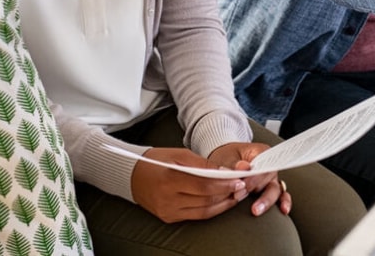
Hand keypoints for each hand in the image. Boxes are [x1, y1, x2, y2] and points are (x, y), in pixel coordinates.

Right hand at [131, 147, 247, 222]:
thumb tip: (223, 171)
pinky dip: (211, 209)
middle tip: (242, 186)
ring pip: (203, 211)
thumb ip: (201, 164)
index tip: (238, 179)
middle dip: (227, 193)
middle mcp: (168, 199)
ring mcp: (169, 212)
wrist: (132, 176)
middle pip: (205, 200)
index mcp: (169, 179)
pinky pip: (196, 216)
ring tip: (236, 194)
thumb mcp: (177, 154)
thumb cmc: (155, 161)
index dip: (223, 184)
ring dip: (223, 203)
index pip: (203, 185)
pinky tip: (221, 202)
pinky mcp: (170, 218)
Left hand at [208, 142, 291, 216]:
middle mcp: (269, 165)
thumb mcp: (227, 157)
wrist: (227, 162)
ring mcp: (272, 178)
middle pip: (268, 177)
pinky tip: (283, 210)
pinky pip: (282, 196)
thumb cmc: (228, 157)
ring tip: (256, 210)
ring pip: (275, 189)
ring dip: (266, 200)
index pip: (262, 163)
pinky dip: (284, 203)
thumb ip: (234, 164)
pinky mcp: (271, 190)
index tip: (242, 185)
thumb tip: (243, 167)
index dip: (254, 176)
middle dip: (254, 188)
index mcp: (260, 152)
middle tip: (239, 195)